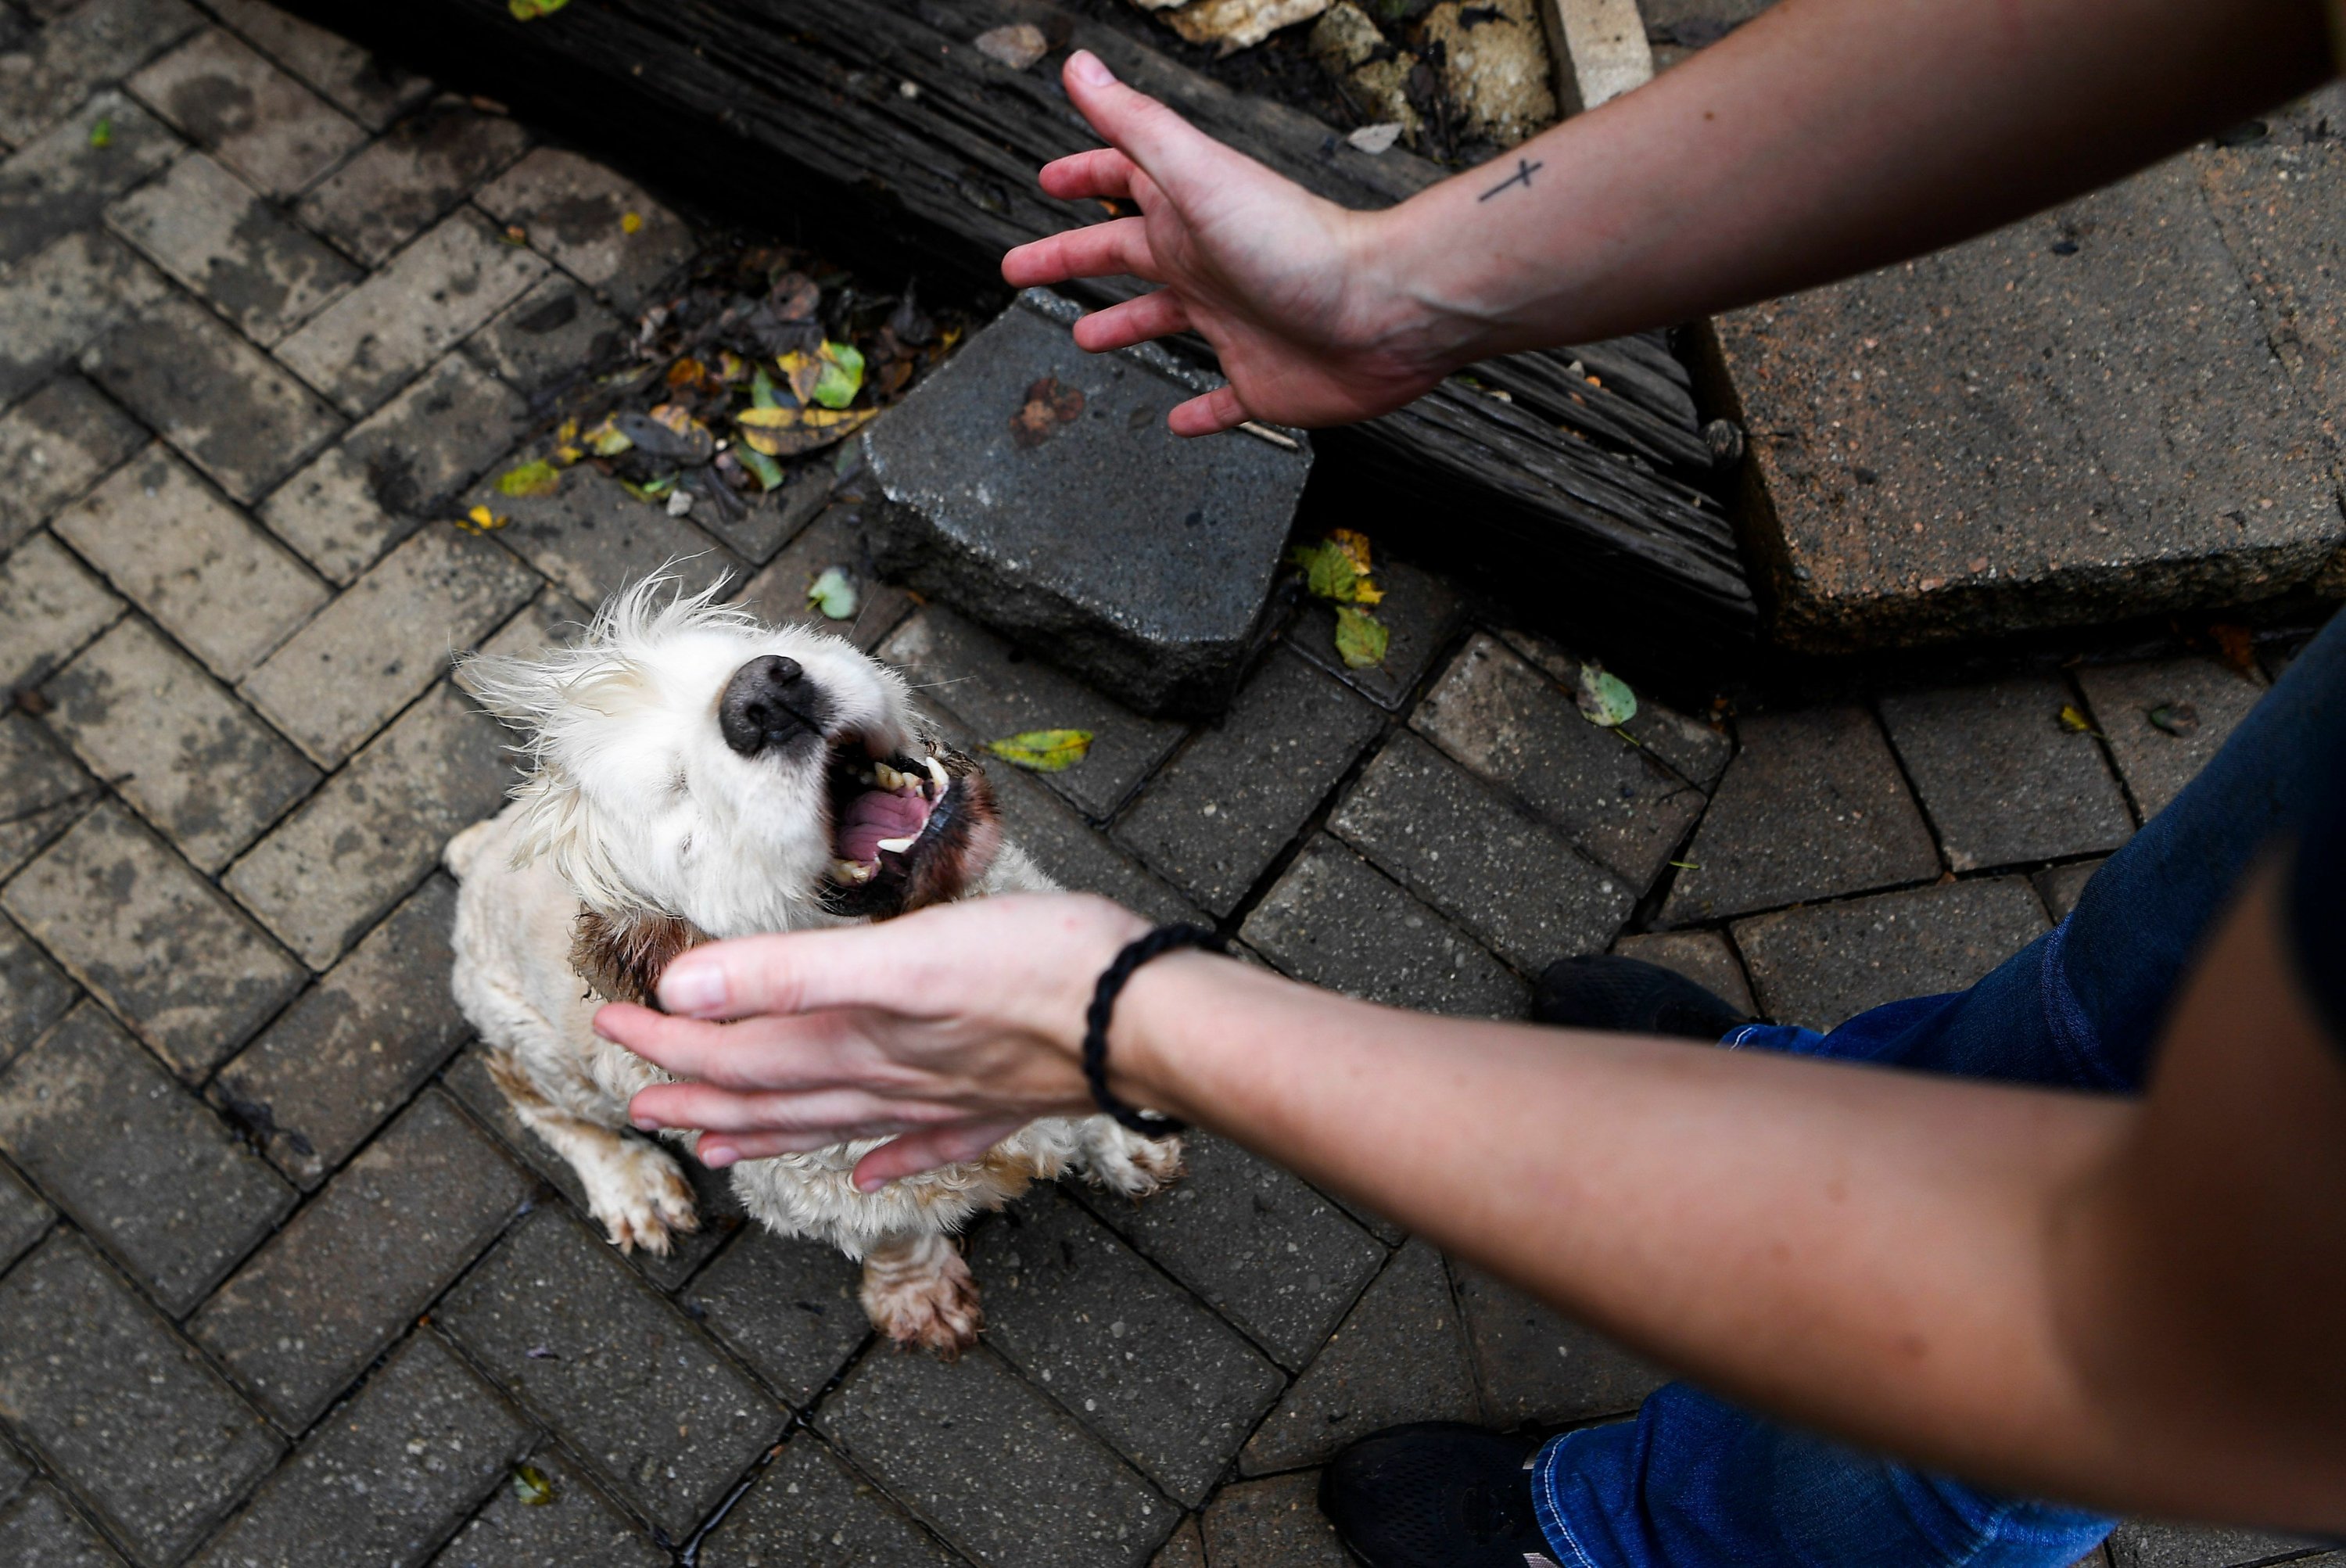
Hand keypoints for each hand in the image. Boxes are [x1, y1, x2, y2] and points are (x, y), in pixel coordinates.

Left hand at [596, 894, 1150, 1189]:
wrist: (1143, 1019)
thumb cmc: (1037, 972)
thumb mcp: (903, 955)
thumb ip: (792, 973)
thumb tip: (685, 990)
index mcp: (855, 1044)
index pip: (735, 1049)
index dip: (667, 1038)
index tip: (610, 1024)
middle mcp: (886, 1083)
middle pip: (770, 1098)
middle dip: (698, 1095)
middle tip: (641, 1099)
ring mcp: (940, 1102)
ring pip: (830, 1126)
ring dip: (767, 1135)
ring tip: (717, 1150)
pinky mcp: (992, 1104)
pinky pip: (922, 1145)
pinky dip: (886, 1162)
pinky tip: (870, 1177)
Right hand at [1002, 50, 1467, 434]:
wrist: (1381, 312)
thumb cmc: (1297, 243)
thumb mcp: (1198, 174)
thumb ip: (1136, 123)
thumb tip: (1079, 66)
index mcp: (1188, 214)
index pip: (1122, 184)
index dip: (1083, 176)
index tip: (1049, 180)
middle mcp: (1208, 264)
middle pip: (1125, 257)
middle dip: (1072, 259)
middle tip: (1024, 269)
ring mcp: (1234, 323)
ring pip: (1164, 323)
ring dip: (1123, 326)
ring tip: (1084, 338)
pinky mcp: (1262, 379)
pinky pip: (1222, 401)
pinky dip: (1197, 412)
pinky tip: (1177, 420)